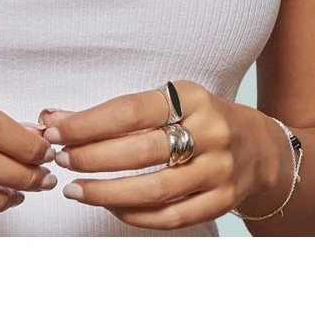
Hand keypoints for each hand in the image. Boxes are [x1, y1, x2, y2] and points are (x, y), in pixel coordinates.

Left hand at [38, 81, 284, 229]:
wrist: (260, 148)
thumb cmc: (199, 120)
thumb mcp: (168, 103)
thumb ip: (115, 113)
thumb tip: (54, 118)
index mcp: (191, 98)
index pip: (130, 110)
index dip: (88, 123)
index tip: (56, 130)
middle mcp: (209, 132)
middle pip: (141, 150)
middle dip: (93, 157)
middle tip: (62, 160)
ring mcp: (219, 170)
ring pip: (155, 188)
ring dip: (107, 192)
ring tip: (75, 190)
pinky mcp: (223, 201)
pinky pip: (172, 216)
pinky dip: (135, 214)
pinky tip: (110, 207)